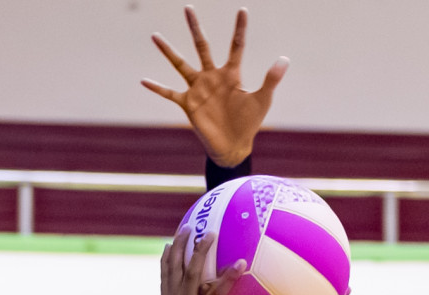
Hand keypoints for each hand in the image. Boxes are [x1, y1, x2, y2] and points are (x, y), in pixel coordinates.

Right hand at [141, 7, 287, 166]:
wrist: (233, 146)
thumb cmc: (249, 123)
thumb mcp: (262, 99)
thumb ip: (271, 79)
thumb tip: (284, 59)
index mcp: (231, 74)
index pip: (236, 46)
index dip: (240, 28)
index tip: (243, 9)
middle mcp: (212, 77)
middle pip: (202, 46)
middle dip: (195, 27)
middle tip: (188, 7)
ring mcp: (198, 89)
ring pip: (180, 64)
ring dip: (168, 51)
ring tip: (155, 36)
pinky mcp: (188, 104)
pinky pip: (169, 94)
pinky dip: (157, 88)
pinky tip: (144, 81)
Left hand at [151, 229, 251, 294]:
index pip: (215, 294)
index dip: (229, 277)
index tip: (241, 261)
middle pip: (191, 273)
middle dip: (200, 250)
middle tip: (211, 232)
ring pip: (174, 268)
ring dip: (180, 246)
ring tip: (188, 226)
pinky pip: (164, 274)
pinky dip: (167, 258)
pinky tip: (172, 243)